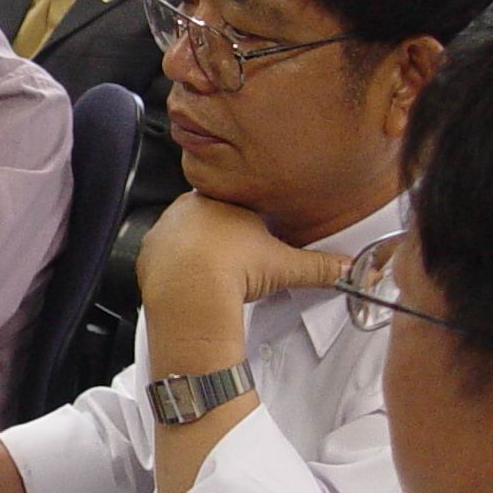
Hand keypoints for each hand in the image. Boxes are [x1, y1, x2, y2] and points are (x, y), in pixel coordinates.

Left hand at [136, 192, 350, 318]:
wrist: (192, 292)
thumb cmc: (235, 269)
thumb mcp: (284, 266)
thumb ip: (317, 265)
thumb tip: (344, 267)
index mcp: (221, 200)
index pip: (233, 202)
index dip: (243, 223)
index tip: (249, 240)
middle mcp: (188, 208)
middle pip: (205, 216)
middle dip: (218, 235)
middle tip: (232, 259)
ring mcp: (164, 229)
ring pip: (181, 234)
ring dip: (193, 250)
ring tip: (210, 273)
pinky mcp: (148, 253)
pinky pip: (161, 256)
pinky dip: (172, 268)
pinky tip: (187, 281)